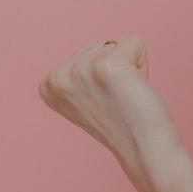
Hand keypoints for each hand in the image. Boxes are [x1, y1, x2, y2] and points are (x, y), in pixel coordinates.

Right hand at [38, 35, 184, 181]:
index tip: (105, 100)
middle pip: (100, 44)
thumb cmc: (123, 123)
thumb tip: (96, 48)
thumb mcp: (86, 97)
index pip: (86, 51)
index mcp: (47, 85)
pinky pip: (134, 42)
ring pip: (117, 42)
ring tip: (126, 97)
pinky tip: (136, 90)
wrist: (145, 149)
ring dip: (130, 68)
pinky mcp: (106, 67)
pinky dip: (143, 63)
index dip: (103, 74)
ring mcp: (80, 71)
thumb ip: (80, 74)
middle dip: (116, 67)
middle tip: (118, 99)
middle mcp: (58, 77)